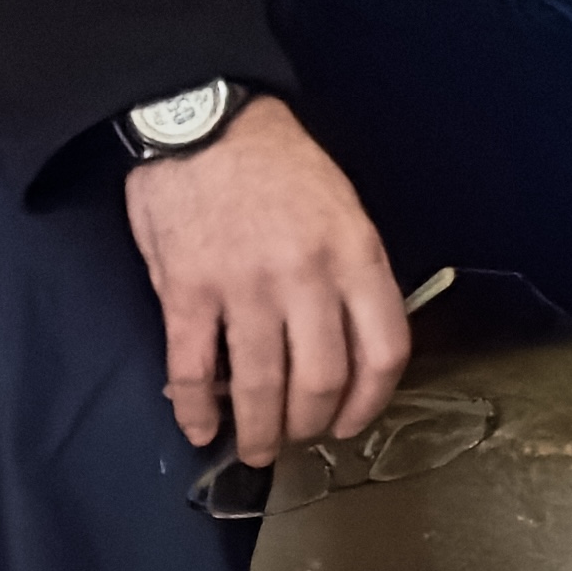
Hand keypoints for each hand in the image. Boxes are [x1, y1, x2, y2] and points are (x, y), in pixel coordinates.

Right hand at [125, 94, 409, 465]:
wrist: (204, 119)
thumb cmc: (278, 161)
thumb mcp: (342, 205)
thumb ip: (349, 272)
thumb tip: (351, 340)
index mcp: (354, 252)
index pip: (384, 348)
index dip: (371, 400)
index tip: (353, 422)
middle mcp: (305, 276)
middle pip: (322, 381)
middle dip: (312, 426)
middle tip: (299, 439)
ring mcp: (244, 288)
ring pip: (260, 388)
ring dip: (260, 433)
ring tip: (256, 451)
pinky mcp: (186, 293)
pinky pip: (193, 373)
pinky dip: (197, 413)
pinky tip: (200, 430)